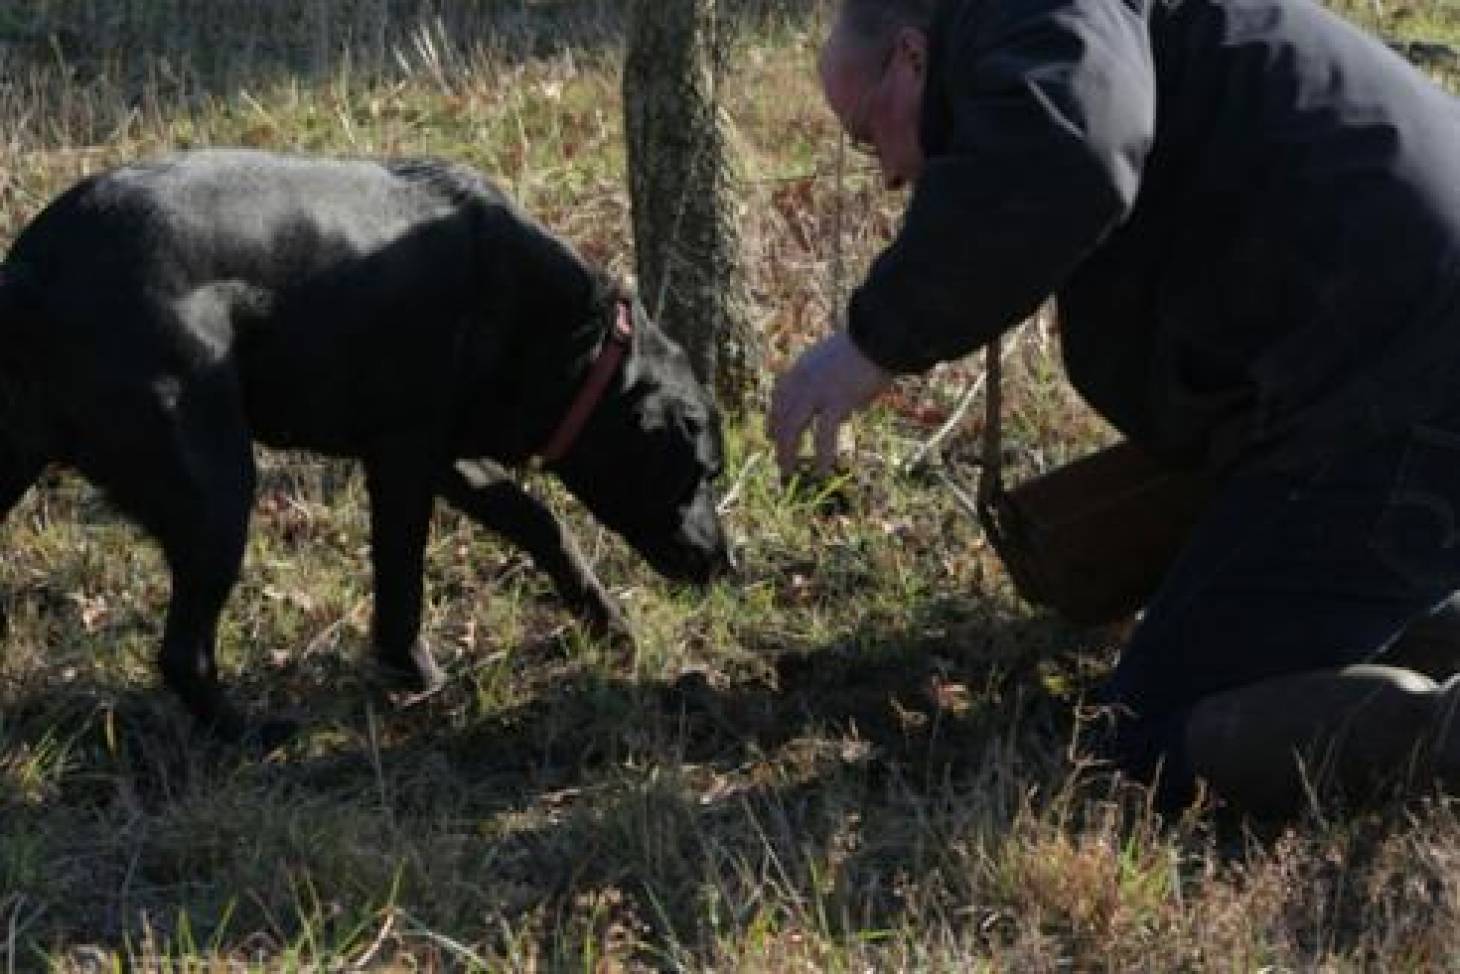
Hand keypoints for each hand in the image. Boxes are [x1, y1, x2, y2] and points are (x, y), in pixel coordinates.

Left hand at [768, 329, 892, 476]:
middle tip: (778, 459)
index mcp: (803, 367)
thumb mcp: (841, 363)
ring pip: (793, 426)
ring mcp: (818, 391)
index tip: (770, 433)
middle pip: (782, 414)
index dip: (774, 416)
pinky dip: (822, 454)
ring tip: (787, 470)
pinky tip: (822, 470)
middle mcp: (804, 379)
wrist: (880, 337)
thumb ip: (834, 384)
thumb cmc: (870, 348)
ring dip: (788, 451)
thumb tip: (845, 411)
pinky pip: (824, 434)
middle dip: (778, 439)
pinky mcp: (836, 402)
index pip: (779, 395)